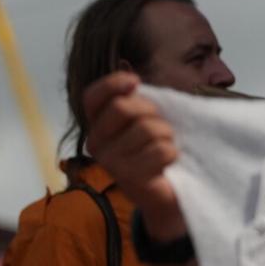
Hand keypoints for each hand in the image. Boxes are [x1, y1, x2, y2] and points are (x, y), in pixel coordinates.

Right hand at [83, 72, 186, 240]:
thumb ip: (135, 99)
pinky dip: (172, 154)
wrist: (166, 189)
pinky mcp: (129, 179)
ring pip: (147, 129)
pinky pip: (161, 151)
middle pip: (122, 107)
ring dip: (167, 136)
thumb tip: (130, 76)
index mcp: (97, 126)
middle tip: (159, 127)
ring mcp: (110, 163)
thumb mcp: (144, 117)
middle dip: (151, 112)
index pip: (92, 97)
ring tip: (163, 147)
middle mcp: (96, 144)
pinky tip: (166, 164)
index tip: (135, 81)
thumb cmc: (155, 147)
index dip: (112, 83)